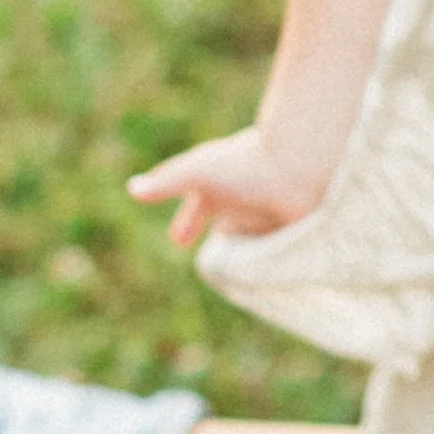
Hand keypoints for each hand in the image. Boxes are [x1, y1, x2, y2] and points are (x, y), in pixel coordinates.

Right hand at [127, 126, 323, 251]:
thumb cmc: (247, 164)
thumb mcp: (198, 172)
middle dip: (221, 234)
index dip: (187, 223)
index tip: (178, 240)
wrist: (302, 164)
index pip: (199, 207)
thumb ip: (165, 183)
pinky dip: (273, 255)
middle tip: (214, 252)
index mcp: (222, 182)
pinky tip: (271, 270)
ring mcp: (271, 211)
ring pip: (254, 234)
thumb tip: (132, 189)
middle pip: (228, 221)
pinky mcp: (294, 227)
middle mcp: (247, 196)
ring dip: (247, 247)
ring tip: (240, 266)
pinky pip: (279, 246)